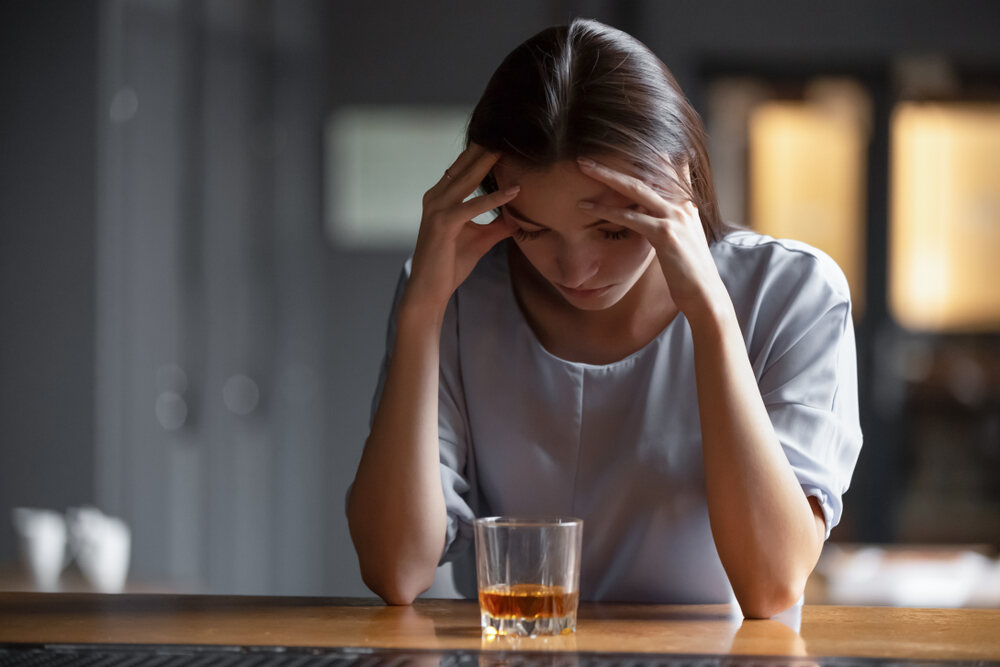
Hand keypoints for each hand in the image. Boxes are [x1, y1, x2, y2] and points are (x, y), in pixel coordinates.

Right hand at [404, 145, 519, 312]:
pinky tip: (514, 191)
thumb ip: (499, 223)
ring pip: (467, 179)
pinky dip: (494, 199)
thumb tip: (522, 215)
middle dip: (486, 148)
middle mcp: (435, 197)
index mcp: (440, 196)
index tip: (504, 138)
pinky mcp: (443, 224)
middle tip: (509, 130)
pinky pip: (472, 206)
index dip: (482, 152)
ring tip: (510, 148)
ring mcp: (436, 209)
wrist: (430, 290)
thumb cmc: (450, 264)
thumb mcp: (482, 239)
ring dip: (490, 163)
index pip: (463, 168)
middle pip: (465, 166)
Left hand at [575, 157, 727, 322]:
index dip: (639, 158)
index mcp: (685, 203)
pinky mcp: (666, 234)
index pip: (662, 170)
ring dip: (605, 177)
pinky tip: (586, 208)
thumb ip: (663, 222)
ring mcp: (675, 217)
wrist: (704, 294)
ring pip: (635, 189)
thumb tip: (643, 214)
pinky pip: (630, 217)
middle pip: (643, 174)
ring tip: (583, 169)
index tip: (613, 150)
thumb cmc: (687, 272)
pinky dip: (606, 211)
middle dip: (613, 165)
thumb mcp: (678, 240)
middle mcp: (682, 204)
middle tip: (586, 158)